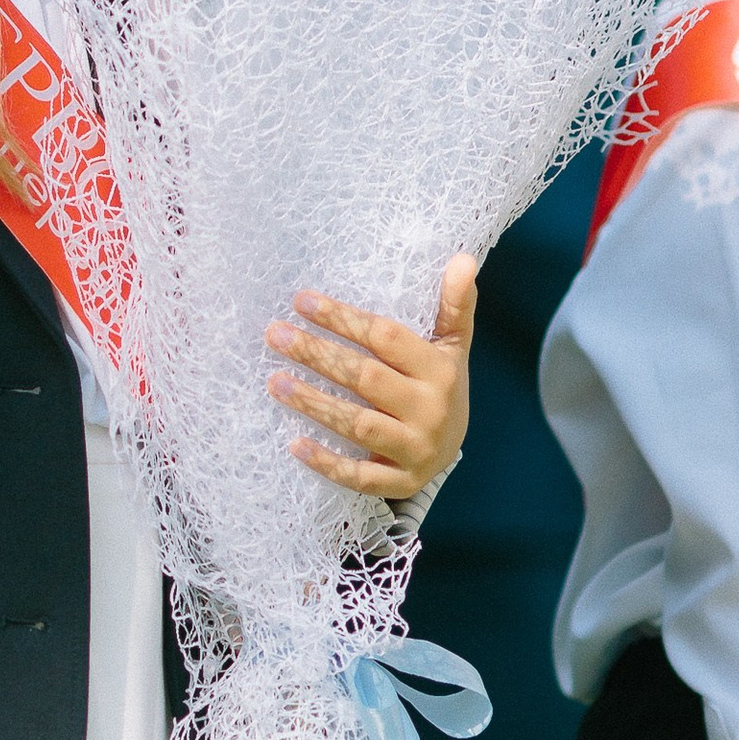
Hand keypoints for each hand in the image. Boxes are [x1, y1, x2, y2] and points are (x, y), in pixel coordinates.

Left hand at [265, 254, 476, 501]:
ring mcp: (415, 449)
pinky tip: (295, 444)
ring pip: (358, 425)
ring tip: (275, 381)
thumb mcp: (452, 345)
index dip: (343, 318)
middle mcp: (429, 410)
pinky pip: (360, 476)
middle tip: (276, 334)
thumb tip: (463, 257)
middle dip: (318, 355)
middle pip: (366, 378)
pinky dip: (327, 463)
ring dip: (314, 403)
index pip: (386, 338)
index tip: (302, 301)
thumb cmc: (441, 386)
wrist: (451, 451)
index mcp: (440, 370)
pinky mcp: (400, 482)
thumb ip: (455, 304)